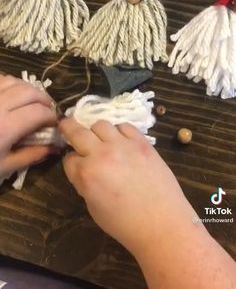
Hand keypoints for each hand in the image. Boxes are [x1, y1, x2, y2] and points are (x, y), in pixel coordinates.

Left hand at [0, 74, 56, 181]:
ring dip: (26, 88)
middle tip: (47, 110)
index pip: (39, 112)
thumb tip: (55, 147)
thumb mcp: (3, 167)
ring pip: (12, 80)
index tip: (54, 124)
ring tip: (30, 100)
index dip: (51, 116)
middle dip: (43, 98)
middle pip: (29, 91)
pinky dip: (7, 83)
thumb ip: (32, 155)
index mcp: (5, 128)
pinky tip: (8, 94)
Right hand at [59, 118, 190, 255]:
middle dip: (68, 128)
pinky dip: (119, 132)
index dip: (71, 163)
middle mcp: (101, 154)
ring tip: (101, 140)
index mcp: (86, 174)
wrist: (162, 222)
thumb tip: (85, 170)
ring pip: (101, 124)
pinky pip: (125, 127)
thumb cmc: (125, 223)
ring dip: (96, 132)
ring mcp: (123, 145)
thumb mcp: (93, 208)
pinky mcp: (141, 142)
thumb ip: (85, 183)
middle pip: (77, 132)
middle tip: (66, 124)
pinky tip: (121, 141)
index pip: (68, 159)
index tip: (75, 166)